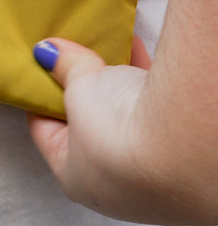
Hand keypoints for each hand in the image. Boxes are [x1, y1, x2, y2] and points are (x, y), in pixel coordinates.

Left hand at [28, 37, 214, 225]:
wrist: (186, 143)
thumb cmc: (117, 129)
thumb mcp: (80, 88)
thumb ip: (64, 67)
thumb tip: (47, 51)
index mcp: (76, 178)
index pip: (45, 131)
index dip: (39, 93)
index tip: (38, 64)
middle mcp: (114, 182)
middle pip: (87, 122)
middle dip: (81, 84)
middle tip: (72, 51)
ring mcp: (150, 168)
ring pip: (123, 114)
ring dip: (115, 79)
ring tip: (105, 43)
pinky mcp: (178, 146)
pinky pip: (152, 105)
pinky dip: (142, 77)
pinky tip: (136, 46)